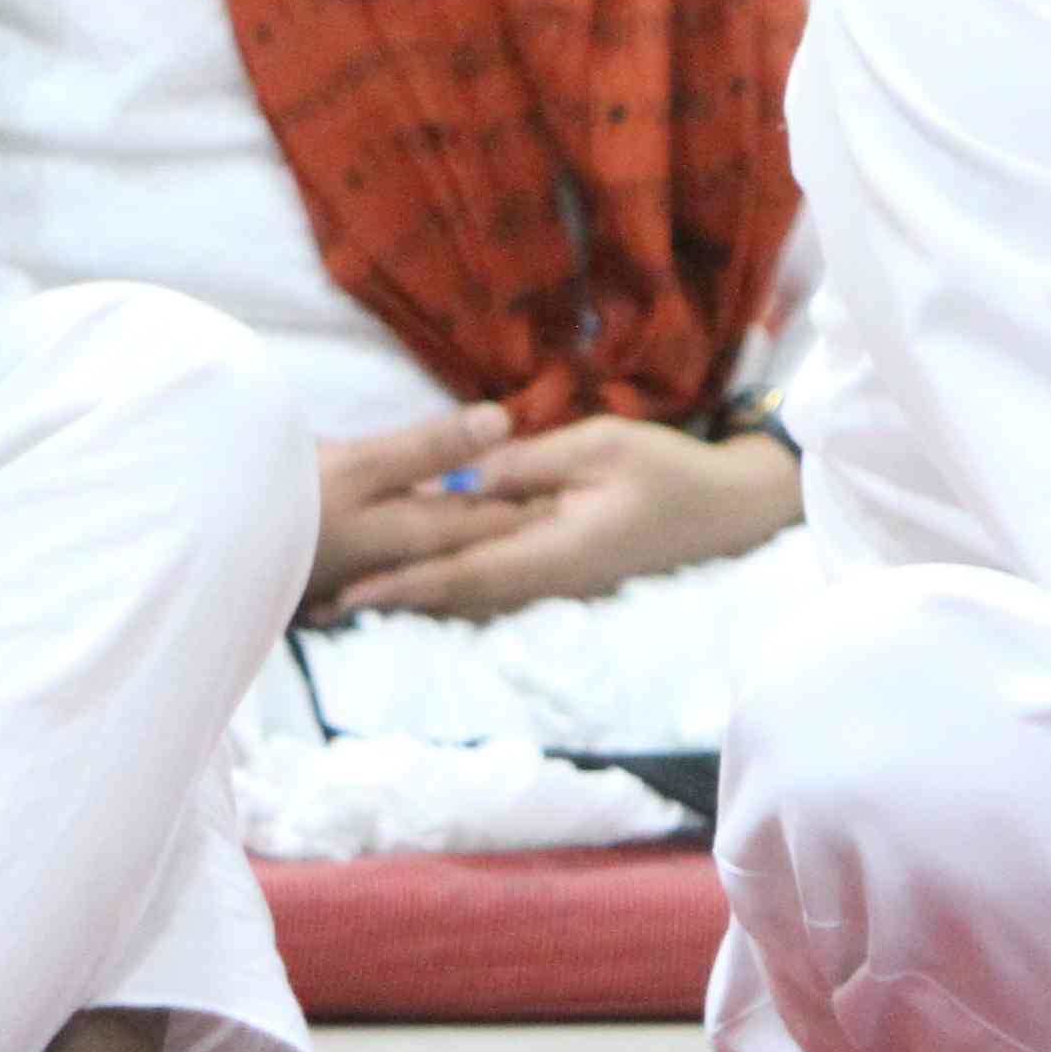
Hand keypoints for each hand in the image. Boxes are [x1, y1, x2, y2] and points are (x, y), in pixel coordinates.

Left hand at [326, 416, 800, 620]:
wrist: (727, 509)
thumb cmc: (669, 469)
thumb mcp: (599, 447)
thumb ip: (528, 465)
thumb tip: (462, 478)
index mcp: (554, 552)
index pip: (463, 572)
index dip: (403, 584)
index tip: (349, 593)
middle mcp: (547, 579)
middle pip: (456, 594)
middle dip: (391, 598)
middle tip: (323, 604)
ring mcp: (555, 580)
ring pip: (471, 595)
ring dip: (413, 595)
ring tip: (352, 599)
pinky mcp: (561, 571)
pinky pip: (494, 584)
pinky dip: (448, 584)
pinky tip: (419, 582)